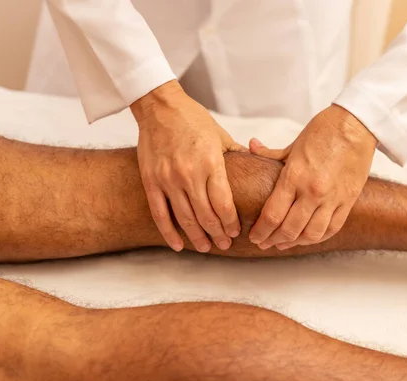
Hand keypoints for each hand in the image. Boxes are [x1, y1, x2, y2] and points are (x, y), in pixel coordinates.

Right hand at [132, 80, 245, 252]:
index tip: (235, 232)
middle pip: (206, 216)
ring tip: (205, 247)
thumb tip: (254, 167)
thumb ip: (237, 155)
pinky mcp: (151, 181)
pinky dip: (169, 233)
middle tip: (224, 245)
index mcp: (211, 163)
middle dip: (217, 235)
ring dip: (197, 237)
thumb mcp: (220, 134)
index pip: (223, 205)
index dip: (230, 223)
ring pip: (184, 219)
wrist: (160, 107)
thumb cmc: (192, 119)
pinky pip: (160, 214)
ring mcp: (168, 179)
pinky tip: (177, 245)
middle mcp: (190, 174)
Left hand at [248, 105, 376, 249]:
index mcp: (295, 176)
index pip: (273, 214)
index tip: (255, 236)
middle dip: (272, 240)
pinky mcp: (348, 201)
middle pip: (289, 229)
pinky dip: (317, 238)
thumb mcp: (293, 143)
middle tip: (264, 243)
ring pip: (311, 234)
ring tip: (283, 243)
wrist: (356, 125)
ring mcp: (332, 198)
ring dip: (294, 243)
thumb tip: (251, 146)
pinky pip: (331, 228)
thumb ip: (270, 153)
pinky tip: (306, 238)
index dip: (261, 231)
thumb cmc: (324, 131)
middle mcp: (313, 191)